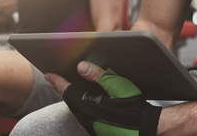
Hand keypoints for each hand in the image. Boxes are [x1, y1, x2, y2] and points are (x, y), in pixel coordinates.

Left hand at [46, 62, 161, 135]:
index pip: (67, 90)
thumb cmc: (135, 107)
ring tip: (64, 86)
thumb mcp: (118, 86)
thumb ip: (99, 75)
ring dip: (69, 96)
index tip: (48, 73)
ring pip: (75, 108)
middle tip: (52, 78)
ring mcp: (92, 125)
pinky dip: (79, 104)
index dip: (57, 80)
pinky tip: (82, 99)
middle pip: (69, 100)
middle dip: (60, 87)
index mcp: (89, 105)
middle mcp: (87, 117)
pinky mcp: (98, 129)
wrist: (148, 128)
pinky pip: (83, 114)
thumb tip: (80, 66)